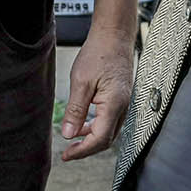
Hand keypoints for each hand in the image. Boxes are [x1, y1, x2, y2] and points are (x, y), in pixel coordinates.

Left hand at [59, 21, 134, 160]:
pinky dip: (96, 126)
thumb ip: (75, 110)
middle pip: (106, 139)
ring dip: (91, 138)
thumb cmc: (99, 53)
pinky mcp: (121, 98)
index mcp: (115, 104)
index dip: (82, 150)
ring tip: (72, 138)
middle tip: (68, 152)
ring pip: (109, 130)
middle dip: (87, 148)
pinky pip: (110, 119)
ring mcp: (124, 102)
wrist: (114, 35)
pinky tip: (83, 123)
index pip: (100, 139)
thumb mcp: (81, 82)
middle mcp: (123, 107)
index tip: (66, 155)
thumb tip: (68, 134)